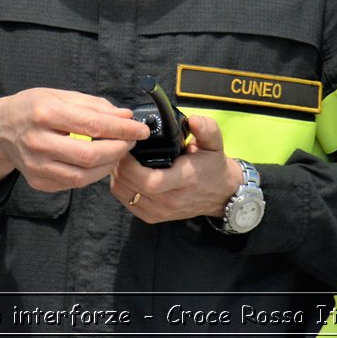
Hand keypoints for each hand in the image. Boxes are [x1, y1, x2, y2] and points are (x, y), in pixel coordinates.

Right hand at [0, 88, 149, 192]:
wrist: (0, 130)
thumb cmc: (33, 108)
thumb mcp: (60, 95)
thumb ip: (94, 105)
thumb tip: (126, 116)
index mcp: (44, 113)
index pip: (92, 124)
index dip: (122, 128)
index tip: (141, 129)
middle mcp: (38, 141)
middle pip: (90, 154)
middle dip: (118, 149)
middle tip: (131, 141)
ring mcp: (37, 166)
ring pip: (84, 176)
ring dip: (108, 165)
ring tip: (117, 151)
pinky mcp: (39, 182)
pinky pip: (74, 183)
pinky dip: (92, 174)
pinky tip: (98, 162)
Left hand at [109, 114, 240, 222]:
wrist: (220, 194)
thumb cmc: (212, 165)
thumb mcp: (215, 143)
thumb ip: (206, 129)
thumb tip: (194, 120)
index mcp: (185, 180)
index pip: (151, 181)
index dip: (130, 165)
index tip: (126, 145)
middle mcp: (171, 199)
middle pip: (132, 186)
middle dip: (119, 165)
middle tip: (119, 146)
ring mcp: (161, 211)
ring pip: (124, 194)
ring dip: (116, 174)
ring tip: (120, 157)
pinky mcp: (153, 217)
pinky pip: (127, 202)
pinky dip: (120, 186)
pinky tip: (123, 172)